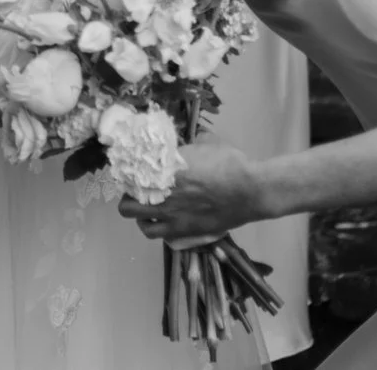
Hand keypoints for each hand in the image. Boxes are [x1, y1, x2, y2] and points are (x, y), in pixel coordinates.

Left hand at [117, 143, 268, 244]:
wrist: (249, 190)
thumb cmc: (229, 162)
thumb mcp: (206, 142)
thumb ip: (191, 142)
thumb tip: (189, 139)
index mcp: (163, 171)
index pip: (131, 176)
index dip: (128, 176)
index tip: (132, 173)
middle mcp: (162, 197)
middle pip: (127, 206)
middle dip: (129, 199)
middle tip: (138, 193)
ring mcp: (173, 218)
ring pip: (142, 225)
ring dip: (142, 217)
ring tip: (151, 211)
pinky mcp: (186, 232)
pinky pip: (161, 236)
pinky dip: (160, 229)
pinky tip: (167, 222)